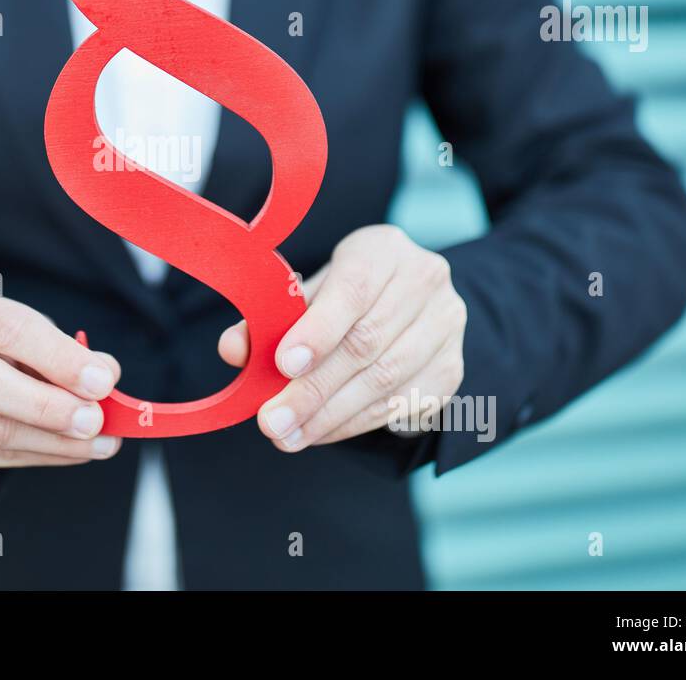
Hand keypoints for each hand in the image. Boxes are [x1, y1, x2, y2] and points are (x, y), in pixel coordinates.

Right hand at [0, 284, 122, 483]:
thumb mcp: (17, 331)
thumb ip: (58, 349)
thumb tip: (106, 374)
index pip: (6, 329)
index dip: (57, 356)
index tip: (102, 380)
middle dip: (46, 406)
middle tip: (94, 420)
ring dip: (53, 441)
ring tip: (100, 443)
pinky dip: (40, 456)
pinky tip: (72, 452)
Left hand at [218, 225, 465, 450]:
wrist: (407, 306)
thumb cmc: (342, 297)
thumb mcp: (307, 293)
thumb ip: (270, 317)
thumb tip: (234, 349)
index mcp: (383, 250)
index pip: (353, 290)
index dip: (317, 330)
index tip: (284, 365)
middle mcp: (425, 281)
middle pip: (367, 343)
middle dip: (313, 389)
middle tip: (271, 421)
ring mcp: (446, 325)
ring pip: (385, 380)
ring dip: (330, 415)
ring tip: (288, 436)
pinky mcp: (451, 368)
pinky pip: (401, 405)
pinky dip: (355, 424)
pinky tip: (320, 432)